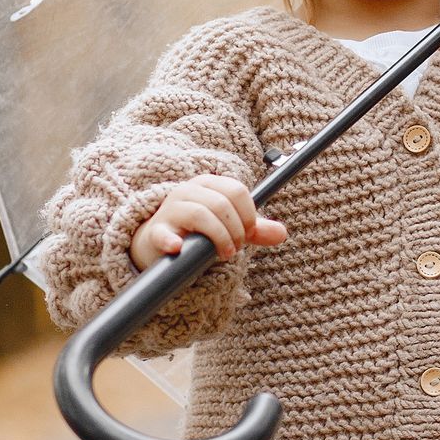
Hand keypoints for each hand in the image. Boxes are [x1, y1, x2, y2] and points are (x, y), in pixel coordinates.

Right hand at [131, 173, 287, 272]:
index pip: (236, 190)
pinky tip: (179, 248)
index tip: (249, 234)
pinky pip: (163, 233)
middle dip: (236, 230)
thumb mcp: (229, 228)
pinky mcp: (156, 231)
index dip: (249, 214)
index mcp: (208, 185)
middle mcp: (188, 191)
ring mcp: (170, 210)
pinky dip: (172, 240)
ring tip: (224, 254)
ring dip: (219, 237)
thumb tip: (282, 233)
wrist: (160, 246)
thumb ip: (254, 230)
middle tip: (235, 249)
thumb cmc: (198, 232)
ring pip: (200, 214)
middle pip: (221, 203)